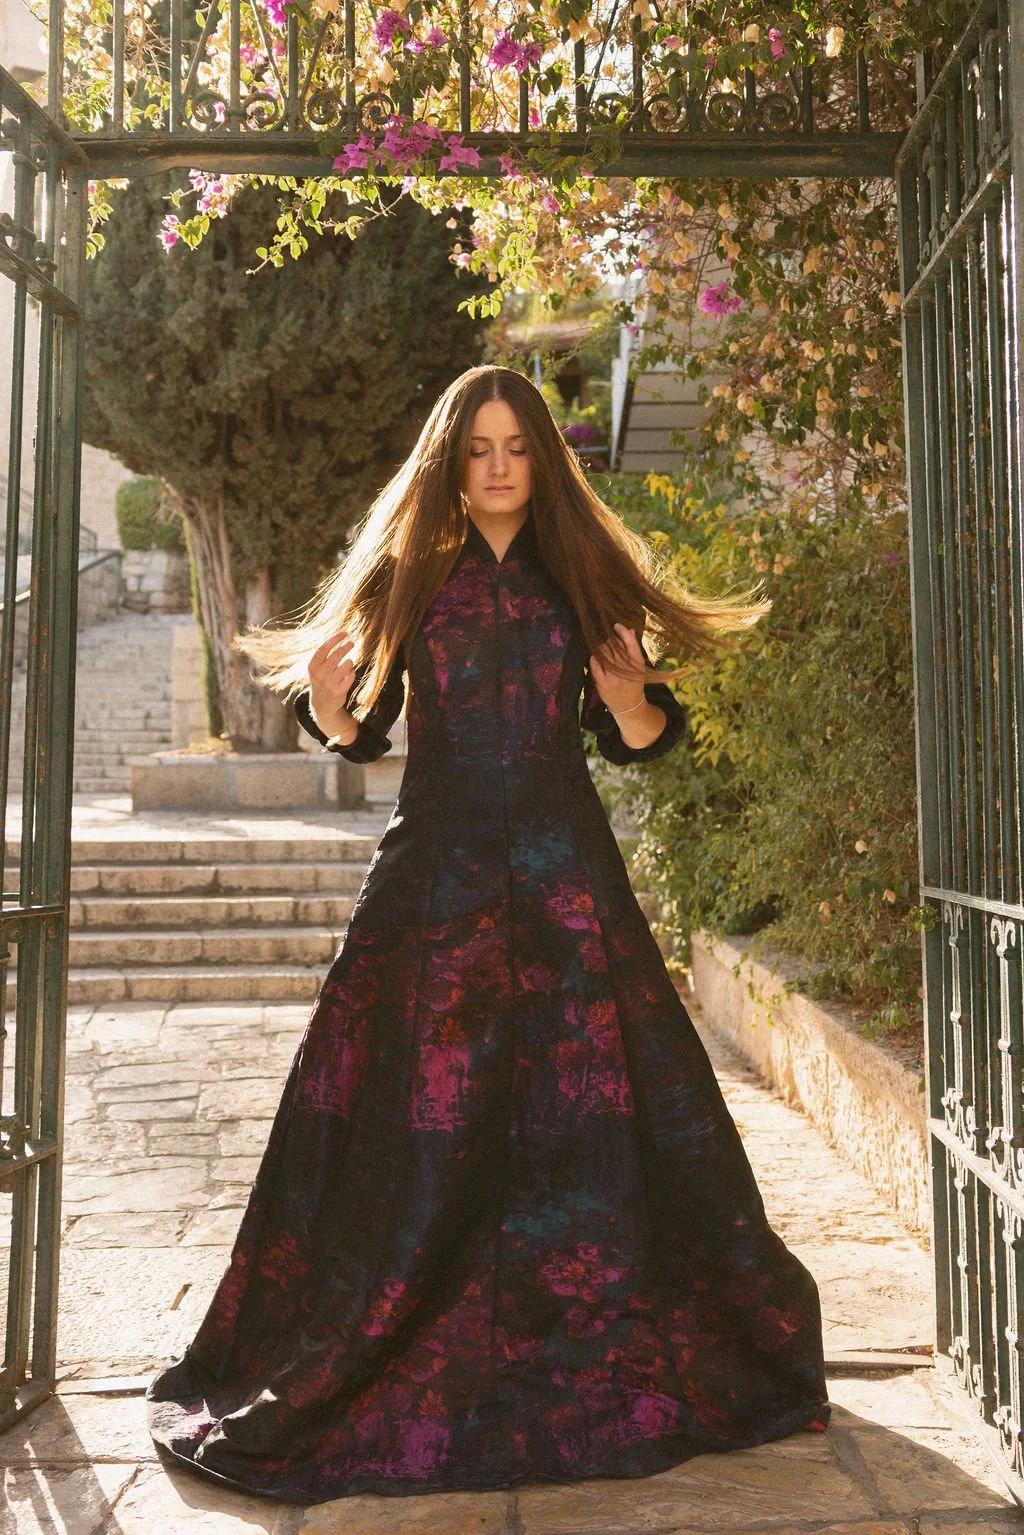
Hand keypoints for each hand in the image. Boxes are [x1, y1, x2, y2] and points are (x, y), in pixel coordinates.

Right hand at [307, 628, 358, 744]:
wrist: (321, 704)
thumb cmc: (321, 680)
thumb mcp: (317, 668)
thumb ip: (325, 654)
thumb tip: (340, 636)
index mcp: (312, 666)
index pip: (324, 648)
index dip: (335, 639)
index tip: (345, 632)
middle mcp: (319, 674)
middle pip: (337, 654)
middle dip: (346, 647)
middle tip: (352, 643)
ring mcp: (329, 683)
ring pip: (347, 664)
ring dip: (349, 662)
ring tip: (347, 664)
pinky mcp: (339, 691)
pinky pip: (351, 675)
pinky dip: (351, 673)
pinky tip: (347, 675)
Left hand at [589, 622, 647, 713]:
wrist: (629, 706)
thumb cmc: (634, 683)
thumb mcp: (638, 666)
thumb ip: (633, 648)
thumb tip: (629, 630)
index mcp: (638, 664)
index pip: (630, 643)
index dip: (622, 631)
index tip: (616, 625)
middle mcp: (626, 669)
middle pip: (614, 645)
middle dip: (610, 641)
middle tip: (610, 644)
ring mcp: (613, 676)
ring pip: (603, 652)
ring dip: (602, 648)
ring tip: (604, 652)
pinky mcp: (602, 683)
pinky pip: (594, 663)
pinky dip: (594, 658)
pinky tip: (596, 658)